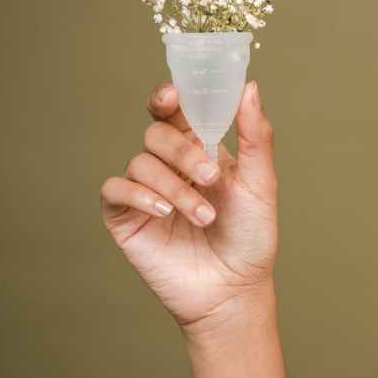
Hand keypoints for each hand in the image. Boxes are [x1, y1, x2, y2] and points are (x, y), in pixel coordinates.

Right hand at [99, 80, 278, 338]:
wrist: (235, 290)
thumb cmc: (250, 236)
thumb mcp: (261, 183)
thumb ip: (255, 136)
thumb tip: (249, 87)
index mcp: (200, 150)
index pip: (175, 112)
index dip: (168, 97)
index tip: (173, 95)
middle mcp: (169, 165)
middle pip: (156, 133)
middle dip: (182, 151)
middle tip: (211, 177)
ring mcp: (145, 191)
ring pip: (140, 163)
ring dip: (175, 187)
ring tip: (204, 217)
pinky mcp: (125, 217)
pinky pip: (116, 189)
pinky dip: (140, 195)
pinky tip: (165, 213)